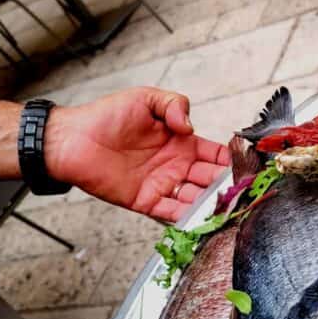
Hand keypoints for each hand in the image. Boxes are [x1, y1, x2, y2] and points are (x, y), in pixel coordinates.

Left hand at [45, 87, 229, 221]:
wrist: (72, 140)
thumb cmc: (105, 116)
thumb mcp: (145, 98)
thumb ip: (174, 104)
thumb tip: (191, 126)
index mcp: (180, 142)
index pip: (214, 154)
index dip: (230, 159)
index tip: (245, 165)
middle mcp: (175, 166)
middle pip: (210, 180)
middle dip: (226, 186)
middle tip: (242, 191)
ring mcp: (162, 185)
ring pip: (195, 200)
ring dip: (211, 205)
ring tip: (227, 208)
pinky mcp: (145, 201)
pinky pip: (171, 214)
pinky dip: (188, 219)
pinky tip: (202, 220)